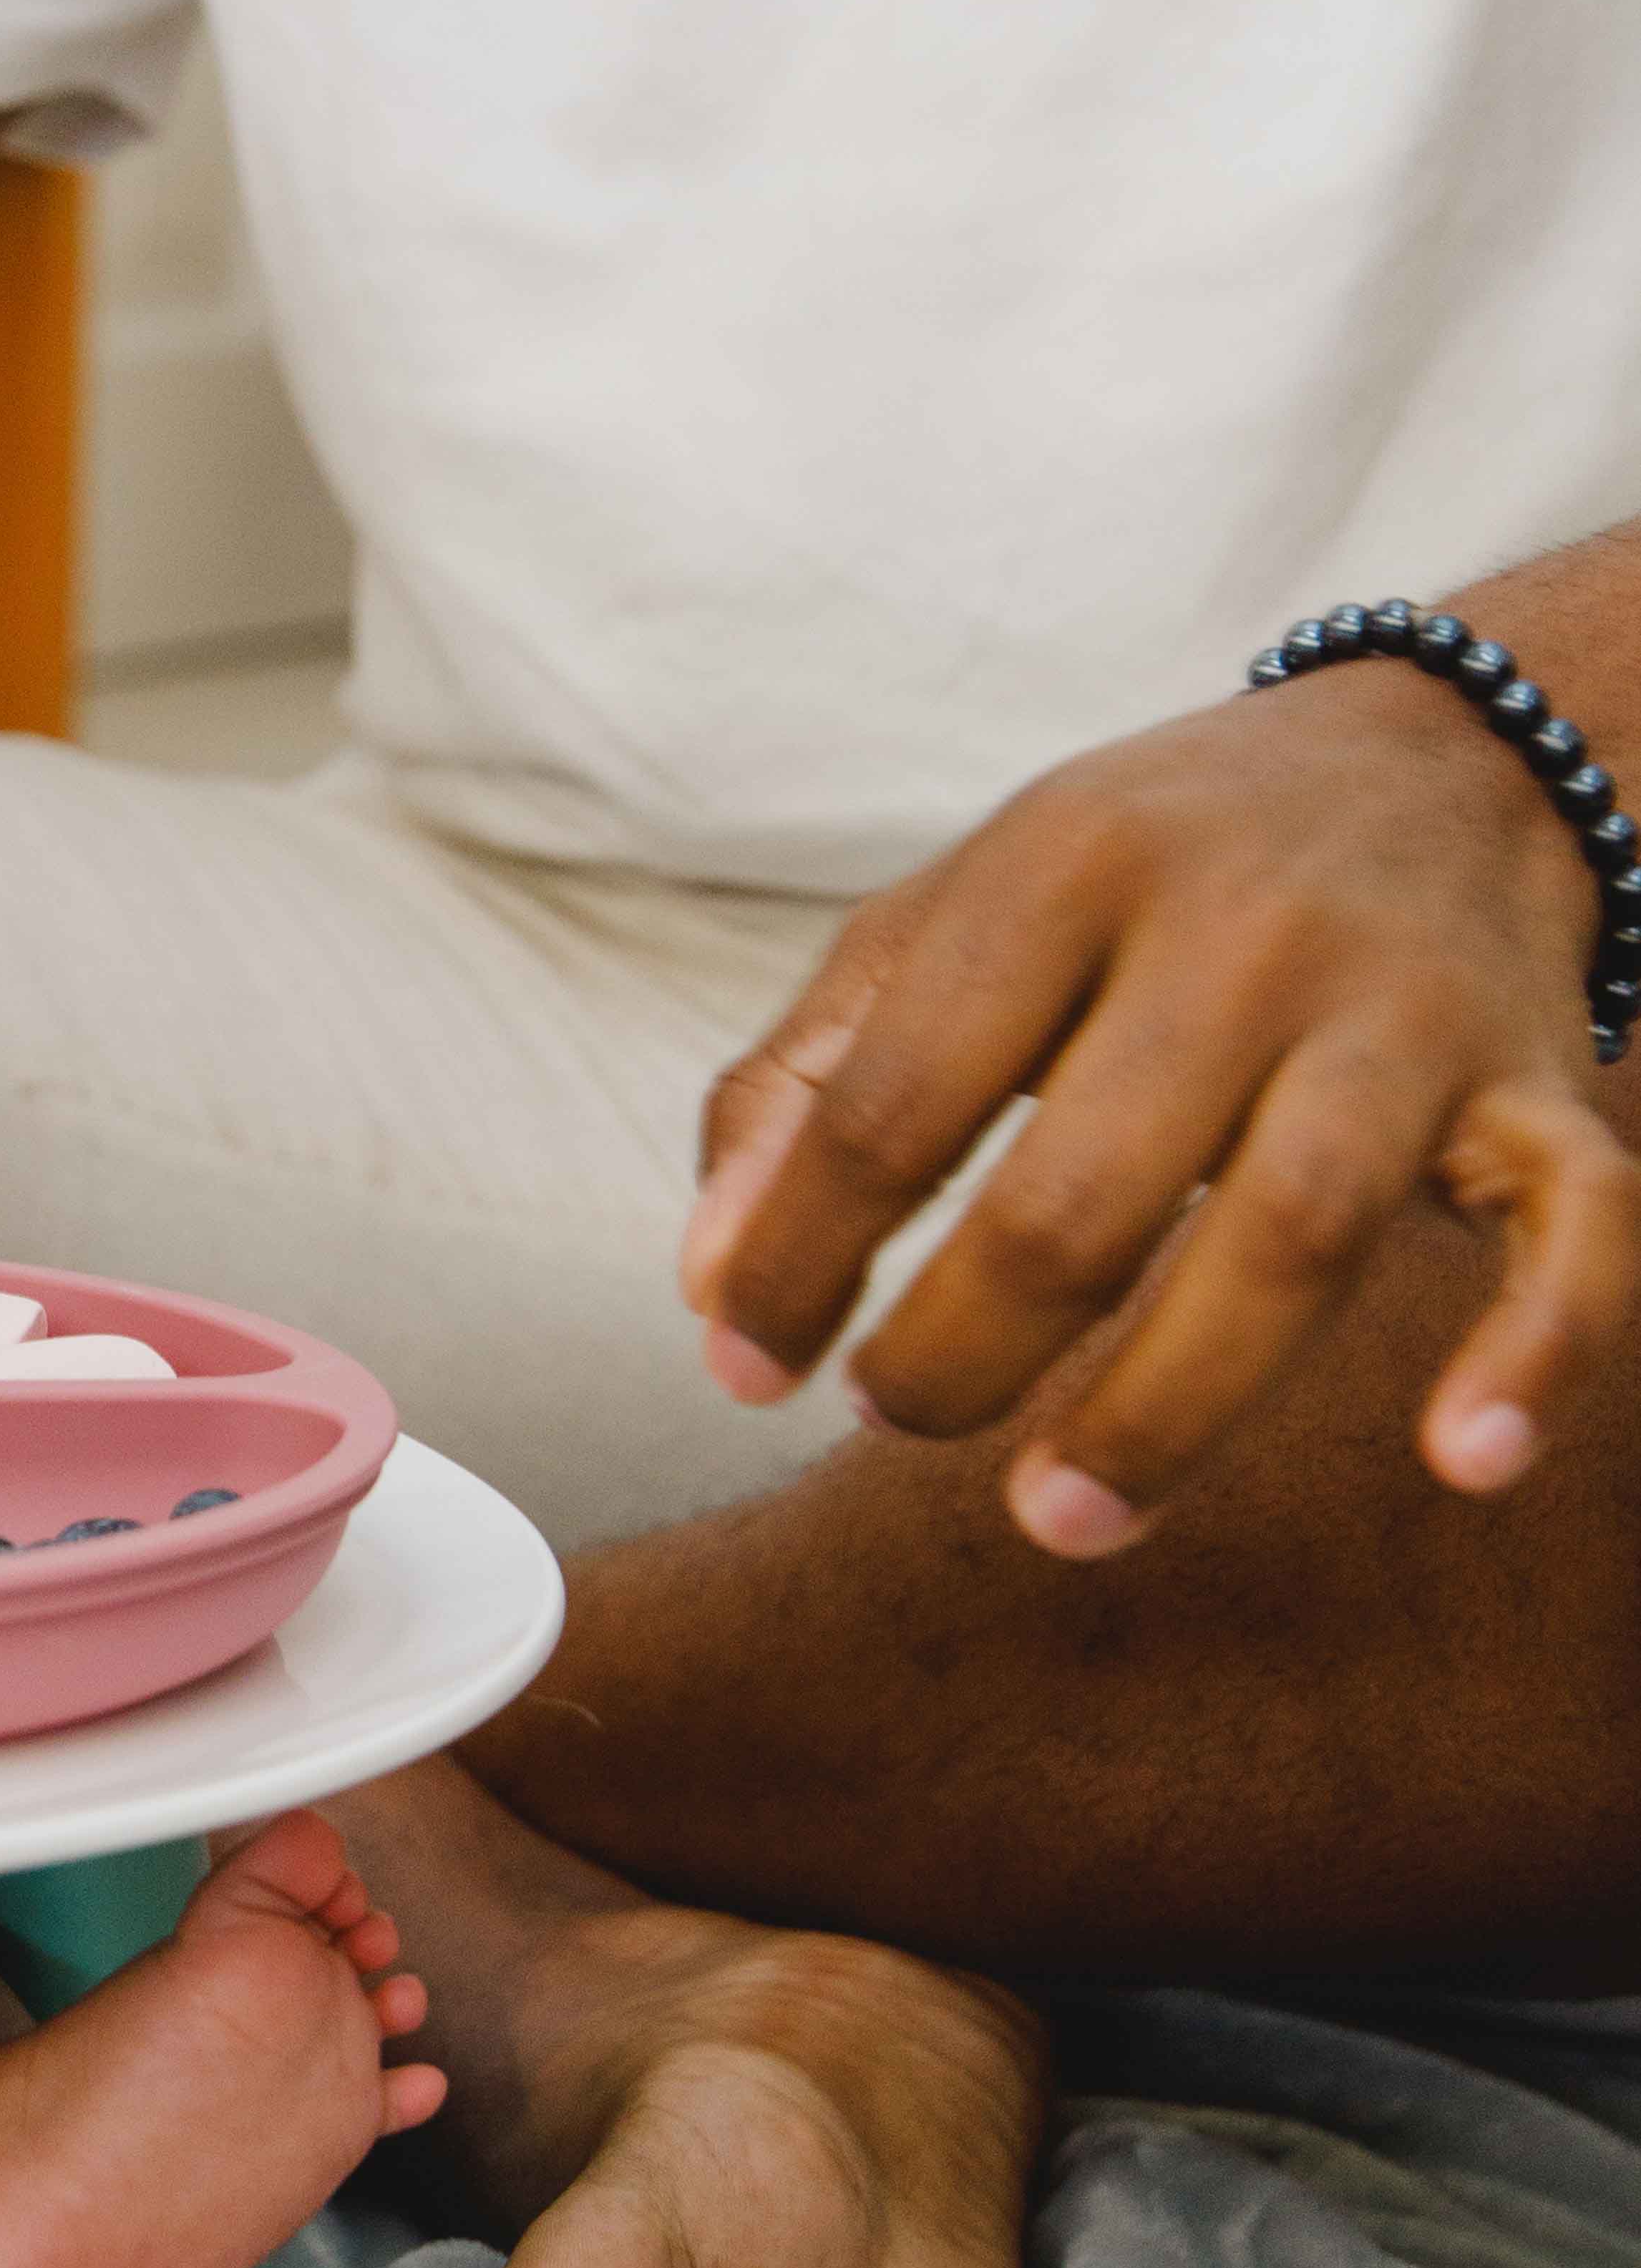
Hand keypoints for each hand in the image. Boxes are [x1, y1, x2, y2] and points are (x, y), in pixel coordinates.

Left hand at [686, 659, 1640, 1554]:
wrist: (1442, 750)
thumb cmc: (1136, 876)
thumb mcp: (944, 923)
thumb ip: (800, 1090)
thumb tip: (712, 1294)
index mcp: (1062, 868)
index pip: (891, 1103)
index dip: (796, 1257)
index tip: (749, 1364)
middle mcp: (1242, 929)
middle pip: (1081, 1195)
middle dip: (965, 1352)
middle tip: (896, 1425)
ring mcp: (1407, 1011)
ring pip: (1292, 1235)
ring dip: (1169, 1410)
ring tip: (1063, 1517)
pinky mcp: (1545, 1085)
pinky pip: (1575, 1230)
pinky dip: (1536, 1352)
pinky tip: (1462, 1461)